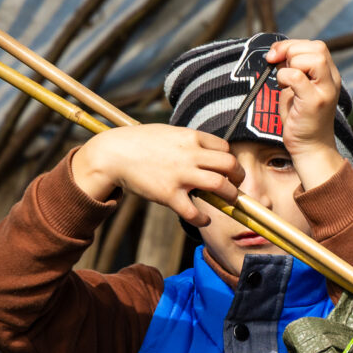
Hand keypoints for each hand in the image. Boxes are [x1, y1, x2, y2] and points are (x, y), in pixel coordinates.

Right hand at [72, 124, 242, 226]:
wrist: (113, 153)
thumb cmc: (140, 142)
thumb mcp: (168, 133)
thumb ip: (188, 142)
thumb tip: (205, 152)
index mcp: (191, 137)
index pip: (225, 148)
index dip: (230, 161)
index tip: (228, 171)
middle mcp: (190, 154)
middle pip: (230, 165)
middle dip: (238, 178)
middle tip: (235, 187)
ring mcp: (180, 175)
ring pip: (220, 186)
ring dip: (230, 197)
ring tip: (227, 202)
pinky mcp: (168, 194)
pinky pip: (194, 211)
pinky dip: (204, 219)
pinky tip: (203, 219)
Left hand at [266, 39, 341, 157]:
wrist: (309, 147)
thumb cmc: (300, 119)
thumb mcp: (295, 88)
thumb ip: (291, 69)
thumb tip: (278, 52)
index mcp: (329, 75)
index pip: (316, 46)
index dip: (292, 45)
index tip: (275, 56)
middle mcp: (332, 80)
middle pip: (318, 47)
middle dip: (291, 50)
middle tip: (275, 64)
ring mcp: (325, 90)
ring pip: (313, 57)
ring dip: (291, 63)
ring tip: (284, 81)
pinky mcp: (315, 102)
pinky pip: (297, 76)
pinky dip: (285, 77)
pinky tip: (283, 88)